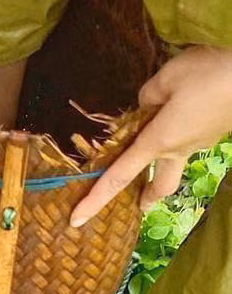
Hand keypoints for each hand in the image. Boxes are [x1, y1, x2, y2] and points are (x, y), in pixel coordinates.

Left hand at [71, 46, 231, 226]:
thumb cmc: (211, 72)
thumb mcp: (169, 76)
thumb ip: (149, 95)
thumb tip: (146, 105)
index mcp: (159, 141)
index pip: (120, 176)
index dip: (96, 199)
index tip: (76, 220)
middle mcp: (180, 149)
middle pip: (161, 185)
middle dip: (148, 196)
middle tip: (140, 202)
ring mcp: (202, 142)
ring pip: (179, 157)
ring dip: (167, 153)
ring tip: (164, 127)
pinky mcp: (218, 129)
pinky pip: (193, 133)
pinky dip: (185, 126)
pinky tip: (192, 102)